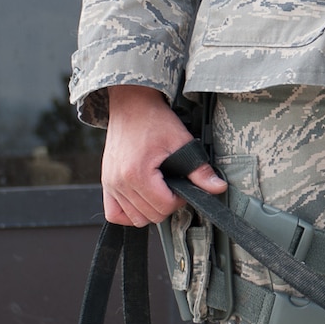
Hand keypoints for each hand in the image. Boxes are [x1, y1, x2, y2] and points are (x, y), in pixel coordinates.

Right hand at [101, 85, 225, 226]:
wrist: (132, 105)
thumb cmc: (155, 121)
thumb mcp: (182, 142)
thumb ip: (199, 170)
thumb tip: (218, 187)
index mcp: (137, 174)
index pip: (164, 207)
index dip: (180, 199)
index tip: (182, 184)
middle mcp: (119, 182)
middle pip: (150, 215)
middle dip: (167, 204)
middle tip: (173, 186)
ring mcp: (110, 184)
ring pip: (134, 218)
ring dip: (151, 209)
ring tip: (160, 190)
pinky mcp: (106, 183)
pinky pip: (114, 214)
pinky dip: (129, 213)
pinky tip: (142, 200)